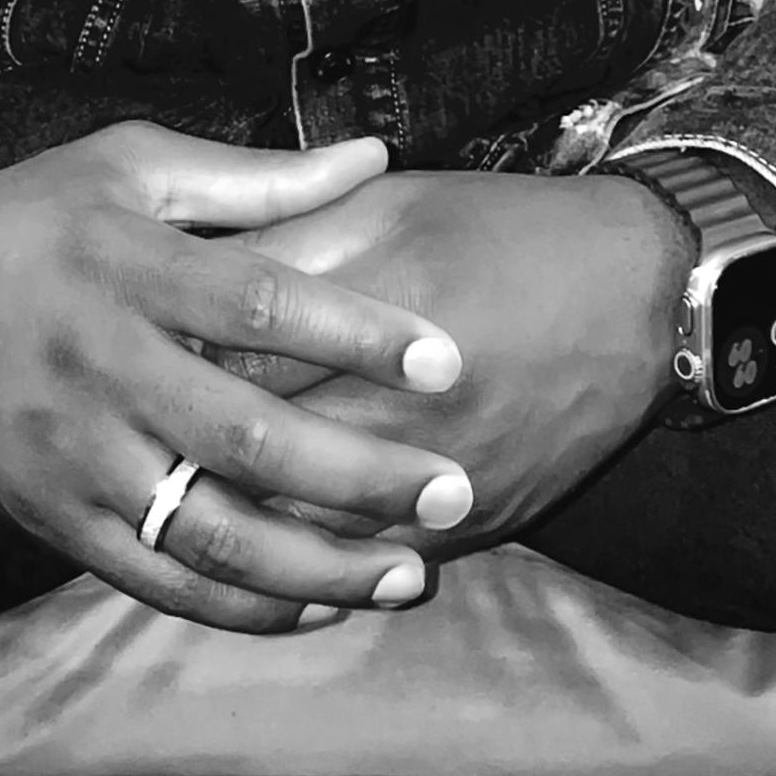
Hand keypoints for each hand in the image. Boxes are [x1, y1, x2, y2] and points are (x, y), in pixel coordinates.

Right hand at [0, 121, 473, 637]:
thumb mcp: (130, 166)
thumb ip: (257, 177)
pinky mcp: (53, 517)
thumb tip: (375, 156)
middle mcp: (106, 367)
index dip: (357, 336)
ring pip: (209, 533)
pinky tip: (318, 605)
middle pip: (249, 438)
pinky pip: (156, 579)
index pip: (260, 305)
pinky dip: (240, 604)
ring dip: (319, 566)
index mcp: (132, 268)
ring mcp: (76, 454)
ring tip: (411, 576)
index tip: (447, 361)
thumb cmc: (27, 217)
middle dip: (362, 476)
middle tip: (456, 491)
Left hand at [187, 167, 691, 563]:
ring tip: (184, 510)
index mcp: (372, 313)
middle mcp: (405, 408)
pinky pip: (374, 562)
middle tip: (141, 440)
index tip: (131, 356)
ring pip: (309, 527)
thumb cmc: (507, 232)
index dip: (174, 363)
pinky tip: (269, 559)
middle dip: (190, 452)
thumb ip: (291, 233)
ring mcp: (441, 475)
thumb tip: (194, 257)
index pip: (240, 355)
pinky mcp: (477, 522)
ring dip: (240, 528)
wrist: (645, 295)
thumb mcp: (396, 207)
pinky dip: (312, 568)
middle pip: (261, 453)